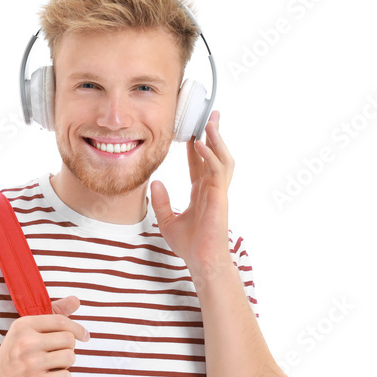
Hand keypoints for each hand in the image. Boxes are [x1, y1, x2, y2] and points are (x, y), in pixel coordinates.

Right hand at [0, 295, 88, 376]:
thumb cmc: (14, 356)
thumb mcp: (26, 331)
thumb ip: (53, 314)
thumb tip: (76, 300)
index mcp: (23, 325)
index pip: (61, 321)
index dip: (77, 329)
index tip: (84, 336)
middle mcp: (26, 341)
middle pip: (69, 340)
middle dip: (68, 349)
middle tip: (55, 355)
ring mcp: (31, 362)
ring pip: (70, 357)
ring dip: (65, 364)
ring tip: (51, 366)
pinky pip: (66, 376)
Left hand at [150, 110, 234, 269]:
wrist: (201, 261)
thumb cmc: (189, 245)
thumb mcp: (167, 220)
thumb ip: (161, 201)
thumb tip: (154, 183)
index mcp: (201, 192)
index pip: (199, 164)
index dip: (196, 147)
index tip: (191, 131)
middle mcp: (212, 189)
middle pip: (216, 155)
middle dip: (214, 135)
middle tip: (211, 115)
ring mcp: (218, 192)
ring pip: (222, 158)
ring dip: (217, 140)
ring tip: (210, 122)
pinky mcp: (220, 197)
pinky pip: (217, 171)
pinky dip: (210, 156)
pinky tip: (201, 145)